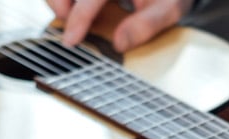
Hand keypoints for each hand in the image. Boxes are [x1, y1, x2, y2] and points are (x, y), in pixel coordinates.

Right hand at [46, 0, 192, 51]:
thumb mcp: (169, 9)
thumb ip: (146, 25)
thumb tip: (119, 44)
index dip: (79, 17)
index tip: (71, 41)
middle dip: (60, 6)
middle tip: (72, 30)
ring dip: (59, 1)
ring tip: (74, 19)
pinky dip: (66, 1)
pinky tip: (79, 11)